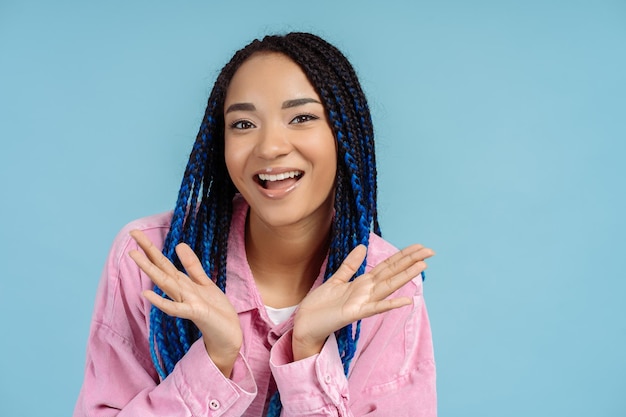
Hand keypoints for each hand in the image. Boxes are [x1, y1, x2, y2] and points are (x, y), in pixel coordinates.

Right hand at [128, 230, 241, 376]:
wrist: (228, 334)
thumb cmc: (215, 310)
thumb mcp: (204, 283)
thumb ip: (191, 266)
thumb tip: (179, 245)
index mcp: (182, 283)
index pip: (163, 262)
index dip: (151, 247)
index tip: (135, 231)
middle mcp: (180, 291)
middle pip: (161, 269)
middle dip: (147, 252)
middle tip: (132, 233)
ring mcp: (186, 302)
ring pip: (165, 283)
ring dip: (150, 269)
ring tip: (134, 254)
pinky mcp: (195, 313)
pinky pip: (176, 308)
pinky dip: (162, 302)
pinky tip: (147, 293)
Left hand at [292, 244, 433, 360]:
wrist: (306, 325)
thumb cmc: (320, 306)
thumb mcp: (336, 280)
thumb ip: (350, 265)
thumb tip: (363, 247)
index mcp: (363, 283)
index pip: (387, 266)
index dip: (403, 255)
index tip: (419, 246)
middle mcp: (366, 292)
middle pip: (392, 273)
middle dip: (410, 261)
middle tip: (430, 251)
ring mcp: (362, 303)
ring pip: (388, 286)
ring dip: (405, 276)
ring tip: (422, 266)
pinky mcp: (354, 313)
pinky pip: (375, 308)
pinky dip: (391, 304)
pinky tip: (407, 300)